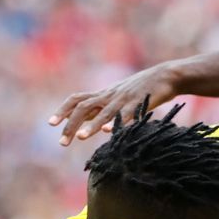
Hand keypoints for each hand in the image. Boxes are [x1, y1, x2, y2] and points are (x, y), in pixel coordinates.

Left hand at [50, 62, 182, 145]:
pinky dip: (117, 122)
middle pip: (84, 107)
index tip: (51, 124)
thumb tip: (93, 126)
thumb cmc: (143, 89)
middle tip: (62, 143)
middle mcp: (110, 95)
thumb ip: (107, 109)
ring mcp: (124, 98)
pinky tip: (109, 132)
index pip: (77, 100)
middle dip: (71, 124)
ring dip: (91, 125)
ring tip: (80, 137)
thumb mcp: (120, 97)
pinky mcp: (140, 102)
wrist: (167, 76)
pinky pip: (127, 113)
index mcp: (104, 94)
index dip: (63, 110)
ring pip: (104, 112)